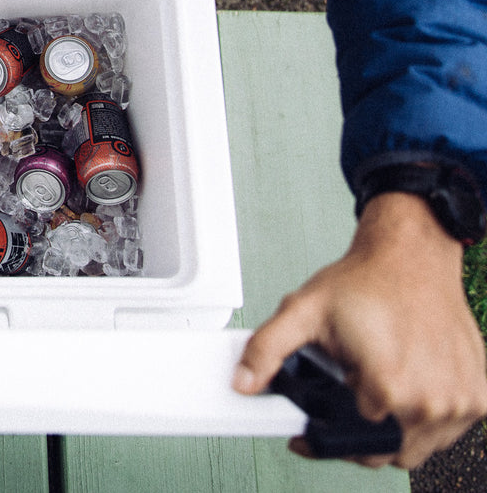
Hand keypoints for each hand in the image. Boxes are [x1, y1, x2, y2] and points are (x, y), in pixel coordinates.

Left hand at [233, 191, 486, 467]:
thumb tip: (243, 383)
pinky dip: (423, 416)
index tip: (315, 425)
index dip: (328, 432)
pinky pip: (446, 429)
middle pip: (385, 451)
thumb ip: (266, 350)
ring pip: (418, 446)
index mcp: (389, 387)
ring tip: (375, 380)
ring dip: (392, 425)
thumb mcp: (302, 311)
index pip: (352, 443)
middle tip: (347, 391)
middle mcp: (432, 401)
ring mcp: (460, 402)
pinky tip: (406, 380)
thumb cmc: (365, 280)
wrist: (412, 256)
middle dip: (360, 429)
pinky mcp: (478, 397)